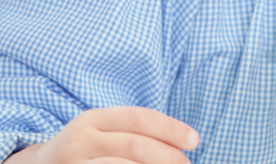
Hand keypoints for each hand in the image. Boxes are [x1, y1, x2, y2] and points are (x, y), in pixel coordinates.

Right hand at [6, 107, 198, 163]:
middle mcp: (80, 140)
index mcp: (92, 120)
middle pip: (136, 145)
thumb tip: (179, 145)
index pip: (140, 118)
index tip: (196, 141)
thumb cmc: (80, 153)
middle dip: (169, 157)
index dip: (171, 128)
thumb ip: (130, 134)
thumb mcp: (98, 134)